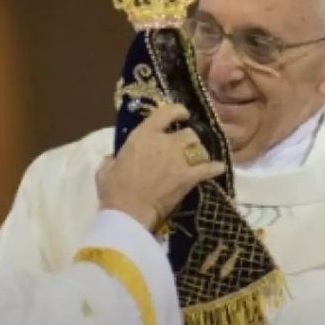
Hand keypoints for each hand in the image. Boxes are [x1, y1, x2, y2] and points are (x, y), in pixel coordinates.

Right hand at [96, 103, 224, 229]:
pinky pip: (209, 168)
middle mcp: (164, 142)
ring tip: (198, 159)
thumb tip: (114, 158)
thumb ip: (112, 159)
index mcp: (143, 135)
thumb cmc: (114, 190)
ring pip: (199, 148)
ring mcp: (179, 159)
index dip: (178, 111)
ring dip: (199, 153)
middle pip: (188, 133)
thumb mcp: (105, 169)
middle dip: (188, 139)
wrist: (129, 212)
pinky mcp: (189, 177)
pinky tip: (218, 168)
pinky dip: (215, 168)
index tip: (182, 115)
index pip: (166, 113)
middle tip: (185, 148)